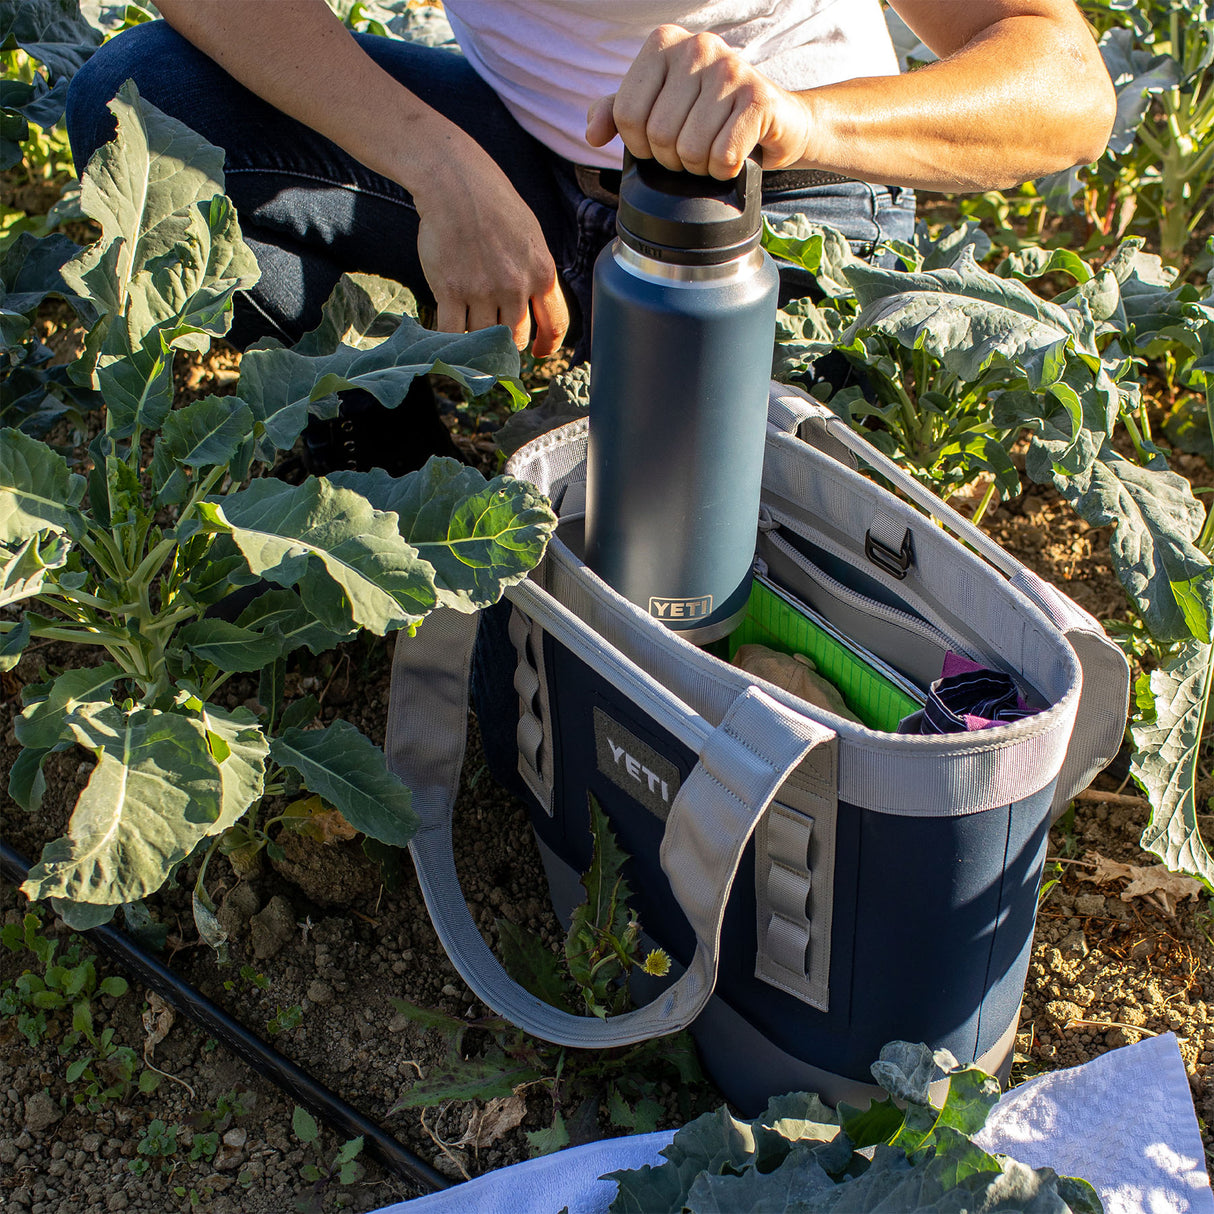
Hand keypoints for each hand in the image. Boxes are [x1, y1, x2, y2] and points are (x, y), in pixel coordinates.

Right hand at [412, 143, 568, 357]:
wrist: (454, 183)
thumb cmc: (493, 205)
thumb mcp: (531, 238)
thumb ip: (535, 274)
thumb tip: (535, 309)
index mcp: (541, 272)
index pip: (554, 325)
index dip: (547, 345)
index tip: (538, 353)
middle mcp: (515, 286)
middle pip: (515, 337)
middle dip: (506, 339)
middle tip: (492, 330)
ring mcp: (481, 290)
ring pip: (483, 336)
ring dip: (476, 337)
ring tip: (467, 324)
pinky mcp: (450, 290)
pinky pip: (452, 332)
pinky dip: (449, 339)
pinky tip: (447, 334)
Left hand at [585, 24, 810, 177]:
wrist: (775, 121)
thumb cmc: (710, 116)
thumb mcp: (657, 109)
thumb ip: (618, 113)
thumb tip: (592, 134)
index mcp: (664, 43)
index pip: (625, 114)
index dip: (640, 144)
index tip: (662, 142)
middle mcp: (697, 46)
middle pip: (658, 134)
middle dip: (672, 159)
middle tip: (693, 150)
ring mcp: (730, 68)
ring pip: (690, 148)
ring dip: (700, 167)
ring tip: (713, 151)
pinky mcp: (758, 97)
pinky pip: (722, 156)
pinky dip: (724, 170)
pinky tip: (734, 156)